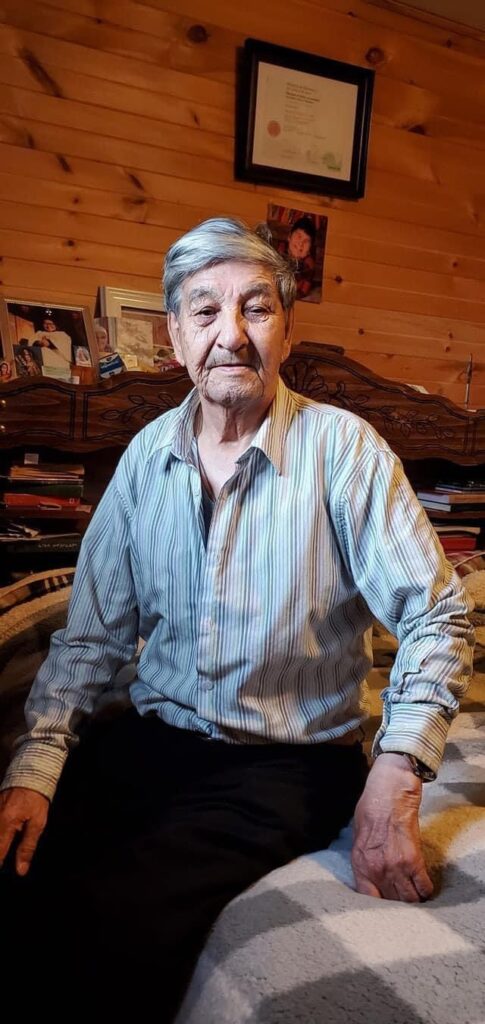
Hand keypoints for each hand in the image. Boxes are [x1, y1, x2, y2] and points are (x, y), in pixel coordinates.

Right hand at [0, 787, 48, 875]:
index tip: (1, 872)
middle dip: (0, 852)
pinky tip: (4, 840)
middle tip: (4, 864)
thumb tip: (21, 869)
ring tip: (5, 851)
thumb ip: (27, 847)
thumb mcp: (37, 823)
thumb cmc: (36, 798)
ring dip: (0, 844)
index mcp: (6, 823)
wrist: (30, 774)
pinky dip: (0, 834)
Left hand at [351, 753, 432, 901]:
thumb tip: (368, 872)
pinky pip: (423, 887)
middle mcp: (377, 870)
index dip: (377, 905)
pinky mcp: (414, 861)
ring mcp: (396, 867)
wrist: (389, 793)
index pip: (367, 899)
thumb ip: (363, 858)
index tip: (384, 903)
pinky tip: (424, 888)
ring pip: (408, 900)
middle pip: (390, 902)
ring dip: (412, 900)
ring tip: (414, 897)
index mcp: (360, 864)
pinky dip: (426, 891)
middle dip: (396, 903)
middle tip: (402, 900)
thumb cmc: (371, 809)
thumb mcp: (358, 836)